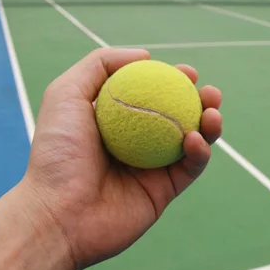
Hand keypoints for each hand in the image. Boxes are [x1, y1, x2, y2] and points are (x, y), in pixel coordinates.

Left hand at [22, 48, 222, 269]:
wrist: (58, 214)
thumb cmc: (57, 154)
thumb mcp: (66, 94)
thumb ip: (100, 65)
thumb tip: (145, 55)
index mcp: (116, 119)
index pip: (152, 93)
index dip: (173, 80)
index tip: (187, 71)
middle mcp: (137, 142)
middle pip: (177, 115)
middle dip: (200, 101)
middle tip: (209, 93)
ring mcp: (152, 168)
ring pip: (191, 141)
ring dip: (209, 124)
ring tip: (212, 112)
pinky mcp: (163, 192)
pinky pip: (189, 168)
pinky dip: (199, 151)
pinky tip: (194, 138)